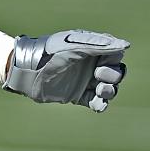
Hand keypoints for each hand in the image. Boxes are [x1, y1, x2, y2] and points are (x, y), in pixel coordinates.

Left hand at [4, 30, 128, 111]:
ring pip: (109, 89)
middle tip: (100, 75)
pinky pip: (97, 103)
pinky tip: (97, 104)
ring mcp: (84, 81)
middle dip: (114, 76)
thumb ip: (99, 45)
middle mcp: (89, 65)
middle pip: (116, 73)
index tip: (103, 61)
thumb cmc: (48, 53)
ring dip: (110, 91)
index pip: (115, 54)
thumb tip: (126, 45)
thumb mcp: (73, 46)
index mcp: (90, 49)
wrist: (26, 71)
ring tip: (100, 90)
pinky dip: (101, 105)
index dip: (114, 60)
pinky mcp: (77, 96)